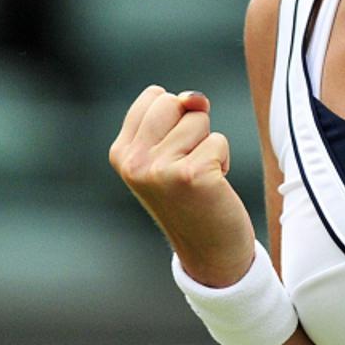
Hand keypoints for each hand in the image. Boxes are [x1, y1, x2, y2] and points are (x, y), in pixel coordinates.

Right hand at [109, 85, 255, 286]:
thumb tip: (194, 99)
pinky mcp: (189, 176)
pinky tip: (212, 188)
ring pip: (199, 120)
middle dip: (192, 126)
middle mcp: (133, 161)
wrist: (208, 249)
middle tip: (189, 162)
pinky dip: (222, 160)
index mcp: (121, 152)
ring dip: (209, 146)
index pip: (155, 95)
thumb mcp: (173, 149)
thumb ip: (178, 113)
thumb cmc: (192, 193)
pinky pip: (218, 141)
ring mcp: (158, 169)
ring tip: (199, 177)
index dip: (176, 117)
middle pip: (174, 102)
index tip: (174, 150)